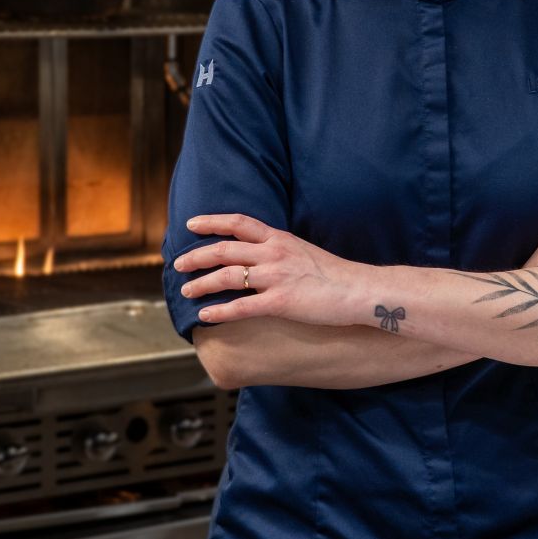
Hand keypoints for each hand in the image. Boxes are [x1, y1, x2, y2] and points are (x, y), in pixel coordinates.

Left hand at [174, 213, 362, 326]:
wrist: (358, 290)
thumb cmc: (335, 274)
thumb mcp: (304, 250)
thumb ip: (280, 250)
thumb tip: (259, 255)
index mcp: (279, 238)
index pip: (239, 223)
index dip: (212, 222)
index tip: (191, 224)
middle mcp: (274, 253)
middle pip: (224, 250)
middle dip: (196, 256)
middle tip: (178, 265)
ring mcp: (276, 277)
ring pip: (227, 277)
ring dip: (202, 284)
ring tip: (186, 292)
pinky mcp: (280, 302)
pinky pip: (241, 307)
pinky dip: (219, 311)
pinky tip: (205, 316)